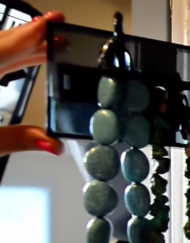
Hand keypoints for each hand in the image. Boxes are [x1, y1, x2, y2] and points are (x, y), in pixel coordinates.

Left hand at [0, 11, 65, 157]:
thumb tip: (51, 143)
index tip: (53, 22)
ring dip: (18, 48)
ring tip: (43, 48)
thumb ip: (19, 140)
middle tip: (56, 33)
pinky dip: (2, 59)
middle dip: (30, 38)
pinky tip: (12, 61)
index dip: (33, 34)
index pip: (6, 48)